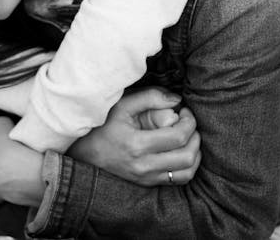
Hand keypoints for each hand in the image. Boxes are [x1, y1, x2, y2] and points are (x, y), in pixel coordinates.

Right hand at [68, 88, 200, 185]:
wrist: (84, 152)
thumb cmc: (104, 125)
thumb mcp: (123, 105)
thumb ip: (150, 97)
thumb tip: (176, 100)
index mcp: (137, 145)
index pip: (178, 136)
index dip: (189, 121)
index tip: (184, 111)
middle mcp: (144, 166)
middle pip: (187, 157)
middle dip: (195, 137)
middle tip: (188, 122)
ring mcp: (146, 178)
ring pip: (186, 173)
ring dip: (194, 153)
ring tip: (188, 137)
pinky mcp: (147, 183)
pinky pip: (177, 180)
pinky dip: (187, 166)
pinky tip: (182, 150)